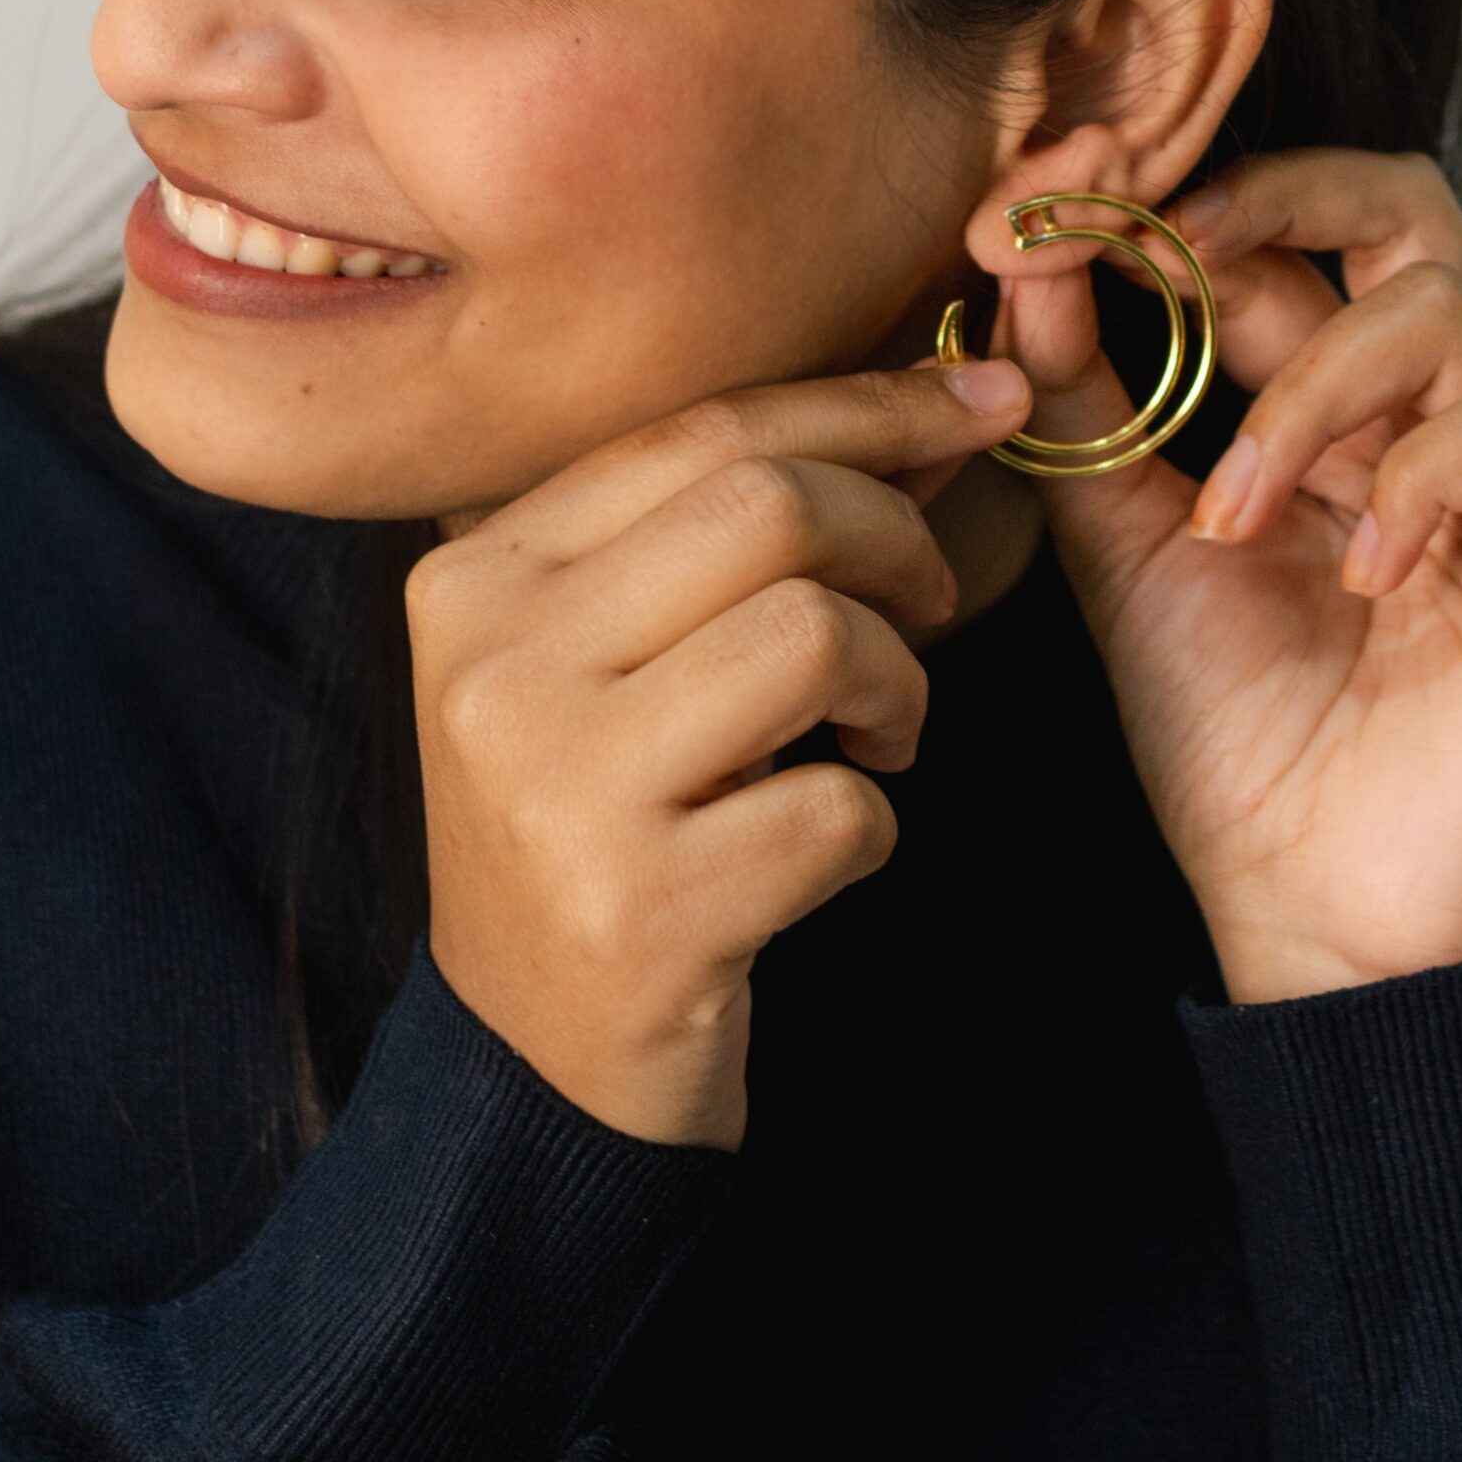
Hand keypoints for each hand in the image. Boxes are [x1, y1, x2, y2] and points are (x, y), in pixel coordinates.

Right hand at [408, 357, 1034, 1146]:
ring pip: (816, 636)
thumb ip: (731, 530)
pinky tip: (830, 842)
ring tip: (885, 733)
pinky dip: (876, 818)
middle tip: (930, 600)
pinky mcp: (640, 912)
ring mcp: (559, 792)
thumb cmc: (606, 817)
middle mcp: (495, 668)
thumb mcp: (615, 654)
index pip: (701, 432)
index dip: (865, 404)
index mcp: (477, 576)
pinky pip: (841, 808)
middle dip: (897, 535)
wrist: (532, 1061)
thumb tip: (931, 411)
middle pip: (768, 508)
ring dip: (902, 680)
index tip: (983, 400)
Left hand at [980, 148, 1461, 1002]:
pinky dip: (1406, 488)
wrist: (1318, 903)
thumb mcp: (1127, 538)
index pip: (1286, 240)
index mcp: (1340, 409)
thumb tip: (1028, 258)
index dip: (1176, 209)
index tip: (1060, 212)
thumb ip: (1081, 400)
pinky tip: (1362, 583)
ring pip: (1433, 304)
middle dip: (1267, 196)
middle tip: (1159, 246)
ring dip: (1304, 396)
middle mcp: (1444, 411)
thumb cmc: (1233, 731)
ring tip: (1235, 519)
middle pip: (1398, 203)